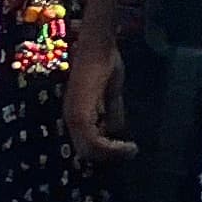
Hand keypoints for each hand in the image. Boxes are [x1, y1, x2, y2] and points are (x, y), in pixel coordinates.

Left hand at [61, 39, 134, 168]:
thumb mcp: (112, 92)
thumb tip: (117, 130)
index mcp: (76, 112)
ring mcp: (73, 117)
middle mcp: (70, 117)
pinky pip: (93, 142)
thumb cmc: (105, 62)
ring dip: (112, 153)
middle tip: (130, 151)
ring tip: (130, 150)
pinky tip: (127, 145)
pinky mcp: (79, 115)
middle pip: (87, 151)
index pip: (86, 143)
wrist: (98, 46)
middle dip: (110, 155)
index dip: (107, 151)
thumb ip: (112, 111)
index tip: (127, 149)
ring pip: (89, 150)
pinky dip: (111, 148)